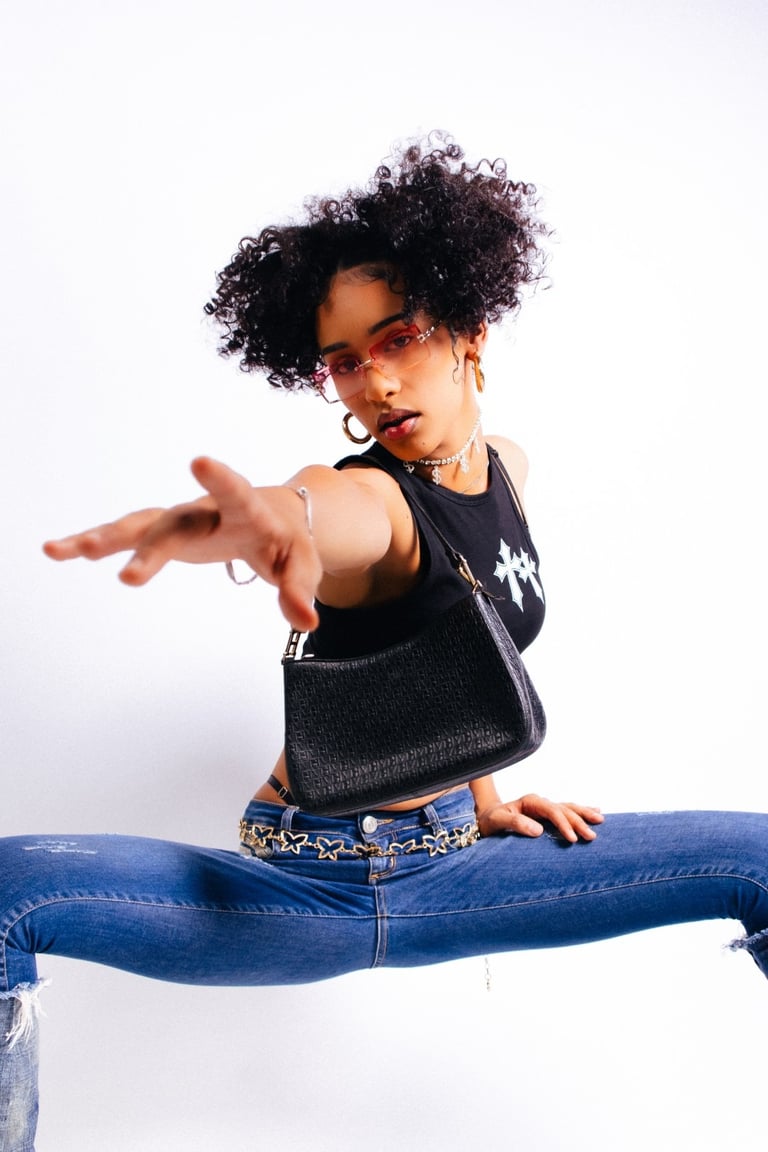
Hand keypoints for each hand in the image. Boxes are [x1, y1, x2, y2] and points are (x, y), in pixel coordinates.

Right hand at [43, 456, 321, 630]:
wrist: (270, 518)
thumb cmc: (288, 541)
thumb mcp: (303, 565)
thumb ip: (300, 590)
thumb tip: (306, 622)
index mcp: (247, 512)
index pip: (235, 494)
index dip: (220, 480)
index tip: (200, 461)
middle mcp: (205, 511)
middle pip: (174, 526)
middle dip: (150, 549)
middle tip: (128, 577)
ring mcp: (179, 521)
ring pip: (138, 527)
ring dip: (101, 539)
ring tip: (59, 551)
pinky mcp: (162, 533)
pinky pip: (126, 537)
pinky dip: (94, 544)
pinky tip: (58, 550)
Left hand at [477, 793, 603, 841]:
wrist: (487, 819)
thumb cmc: (491, 821)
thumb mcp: (498, 821)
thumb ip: (516, 823)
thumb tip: (538, 830)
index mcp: (531, 802)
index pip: (552, 811)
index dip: (563, 824)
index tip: (572, 839)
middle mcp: (541, 803)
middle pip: (564, 809)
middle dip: (579, 822)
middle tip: (592, 836)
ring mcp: (545, 808)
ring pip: (569, 808)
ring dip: (585, 814)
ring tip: (600, 820)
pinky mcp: (547, 816)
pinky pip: (568, 812)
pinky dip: (582, 811)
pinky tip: (596, 811)